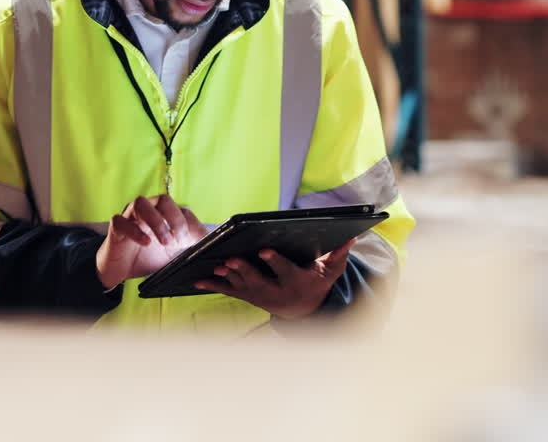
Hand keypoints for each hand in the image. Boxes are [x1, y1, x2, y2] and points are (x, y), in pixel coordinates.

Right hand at [96, 194, 207, 289]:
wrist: (122, 271)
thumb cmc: (149, 257)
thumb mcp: (174, 255)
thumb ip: (192, 247)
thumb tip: (212, 245)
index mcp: (165, 216)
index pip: (182, 210)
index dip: (189, 224)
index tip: (190, 242)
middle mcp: (149, 211)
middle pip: (163, 199)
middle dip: (175, 219)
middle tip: (178, 240)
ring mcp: (131, 217)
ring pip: (141, 203)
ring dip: (156, 221)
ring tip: (163, 241)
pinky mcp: (117, 227)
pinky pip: (122, 220)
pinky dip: (135, 231)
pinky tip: (145, 243)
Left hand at [194, 237, 356, 319]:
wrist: (302, 310)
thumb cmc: (316, 283)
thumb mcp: (330, 272)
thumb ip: (339, 256)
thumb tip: (351, 237)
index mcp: (294, 282)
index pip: (284, 270)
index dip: (274, 262)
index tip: (264, 250)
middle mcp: (275, 292)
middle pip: (257, 280)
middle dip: (244, 270)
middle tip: (231, 260)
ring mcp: (258, 296)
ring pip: (240, 286)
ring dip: (227, 277)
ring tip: (216, 267)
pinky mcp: (246, 296)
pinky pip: (227, 291)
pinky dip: (212, 285)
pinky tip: (196, 280)